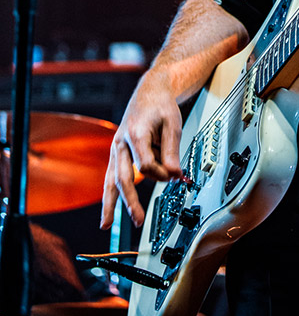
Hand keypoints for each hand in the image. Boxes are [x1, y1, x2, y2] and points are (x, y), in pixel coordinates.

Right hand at [100, 70, 183, 228]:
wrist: (150, 90)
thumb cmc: (161, 105)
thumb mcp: (173, 124)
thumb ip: (172, 151)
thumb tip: (175, 176)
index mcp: (136, 133)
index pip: (146, 165)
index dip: (161, 173)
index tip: (174, 174)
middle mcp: (121, 142)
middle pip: (123, 177)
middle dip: (130, 201)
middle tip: (138, 220)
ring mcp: (117, 147)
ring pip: (111, 179)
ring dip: (111, 203)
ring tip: (106, 225)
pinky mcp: (117, 152)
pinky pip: (112, 175)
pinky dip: (110, 193)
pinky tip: (108, 212)